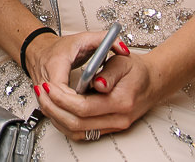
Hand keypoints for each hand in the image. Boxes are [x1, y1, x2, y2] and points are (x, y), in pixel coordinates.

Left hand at [34, 46, 168, 142]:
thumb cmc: (137, 70)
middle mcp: (118, 119)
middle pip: (77, 123)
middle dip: (54, 108)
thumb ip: (109, 73)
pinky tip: (56, 109)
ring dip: (56, 117)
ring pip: (77, 131)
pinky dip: (65, 122)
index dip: (62, 98)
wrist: (152, 82)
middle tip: (41, 90)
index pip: (84, 108)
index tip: (49, 85)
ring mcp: (113, 126)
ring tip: (44, 99)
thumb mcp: (123, 61)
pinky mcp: (107, 128)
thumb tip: (96, 83)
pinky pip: (81, 132)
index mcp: (121, 102)